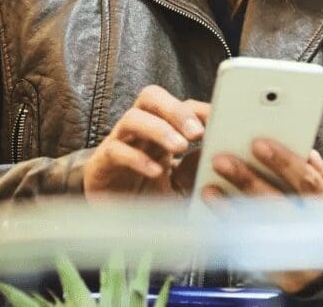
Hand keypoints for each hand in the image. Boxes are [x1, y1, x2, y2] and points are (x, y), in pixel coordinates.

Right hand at [83, 85, 209, 200]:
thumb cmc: (149, 199)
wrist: (114, 225)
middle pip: (151, 98)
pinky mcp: (101, 165)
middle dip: (176, 110)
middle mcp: (139, 132)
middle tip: (197, 133)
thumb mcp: (182, 186)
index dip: (200, 109)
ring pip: (132, 118)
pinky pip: (116, 151)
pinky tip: (155, 172)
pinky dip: (137, 158)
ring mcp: (118, 145)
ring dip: (159, 129)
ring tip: (180, 147)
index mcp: (162, 130)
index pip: (180, 106)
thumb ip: (196, 169)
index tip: (221, 120)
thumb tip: (219, 152)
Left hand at [201, 140, 322, 293]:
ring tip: (210, 190)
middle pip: (279, 205)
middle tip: (222, 161)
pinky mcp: (286, 277)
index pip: (308, 182)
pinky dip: (235, 235)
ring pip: (262, 230)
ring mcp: (303, 259)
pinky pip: (255, 254)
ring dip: (231, 208)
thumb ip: (320, 174)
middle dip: (248, 181)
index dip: (284, 162)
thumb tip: (307, 153)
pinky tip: (218, 219)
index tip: (258, 143)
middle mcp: (318, 234)